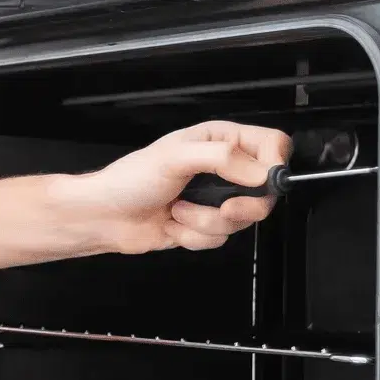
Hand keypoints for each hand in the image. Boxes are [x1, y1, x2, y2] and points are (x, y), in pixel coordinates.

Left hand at [61, 120, 291, 254]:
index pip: (272, 145)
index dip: (275, 165)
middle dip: (242, 206)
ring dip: (207, 222)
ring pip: (242, 219)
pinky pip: (221, 238)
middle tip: (222, 208)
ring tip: (179, 210)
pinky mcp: (205, 225)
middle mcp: (223, 168)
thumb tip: (262, 172)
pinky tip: (173, 224)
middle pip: (266, 190)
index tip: (263, 182)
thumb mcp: (176, 157)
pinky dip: (194, 237)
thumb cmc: (131, 179)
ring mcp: (215, 199)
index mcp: (220, 140)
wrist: (105, 216)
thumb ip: (223, 159)